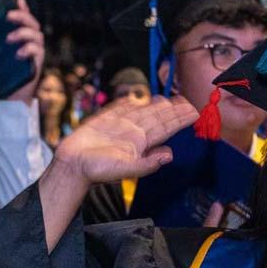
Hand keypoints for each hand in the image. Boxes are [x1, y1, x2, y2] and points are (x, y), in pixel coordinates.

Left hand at [0, 0, 44, 103]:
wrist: (4, 106)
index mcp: (18, 43)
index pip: (23, 22)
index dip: (23, 10)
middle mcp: (28, 46)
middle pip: (32, 24)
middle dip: (22, 16)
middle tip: (8, 16)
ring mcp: (34, 56)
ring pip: (37, 35)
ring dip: (24, 32)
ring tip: (10, 38)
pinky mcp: (37, 66)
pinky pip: (38, 52)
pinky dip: (29, 49)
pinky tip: (19, 53)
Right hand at [51, 97, 197, 183]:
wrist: (72, 164)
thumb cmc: (97, 171)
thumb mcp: (127, 170)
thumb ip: (148, 163)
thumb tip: (170, 156)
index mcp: (141, 144)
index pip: (166, 128)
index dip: (180, 120)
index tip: (194, 112)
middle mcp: (133, 132)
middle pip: (158, 117)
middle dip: (173, 109)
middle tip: (187, 101)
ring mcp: (120, 124)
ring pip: (143, 110)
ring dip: (157, 104)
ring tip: (169, 99)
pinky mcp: (105, 119)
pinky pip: (121, 106)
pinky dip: (131, 101)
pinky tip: (140, 97)